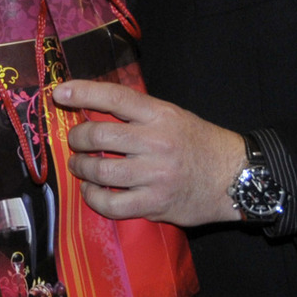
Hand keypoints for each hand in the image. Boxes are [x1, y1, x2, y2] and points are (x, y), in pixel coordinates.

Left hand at [53, 79, 246, 226]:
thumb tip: (95, 111)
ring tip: (80, 166)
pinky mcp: (154, 204)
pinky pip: (111, 204)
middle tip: (75, 142)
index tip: (60, 93)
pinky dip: (94, 197)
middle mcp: (157, 142)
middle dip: (77, 139)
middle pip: (99, 136)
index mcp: (161, 115)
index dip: (83, 92)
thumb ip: (139, 115)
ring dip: (81, 168)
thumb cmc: (200, 144)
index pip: (115, 97)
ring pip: (100, 171)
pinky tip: (92, 192)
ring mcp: (155, 175)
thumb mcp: (175, 116)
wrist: (236, 178)